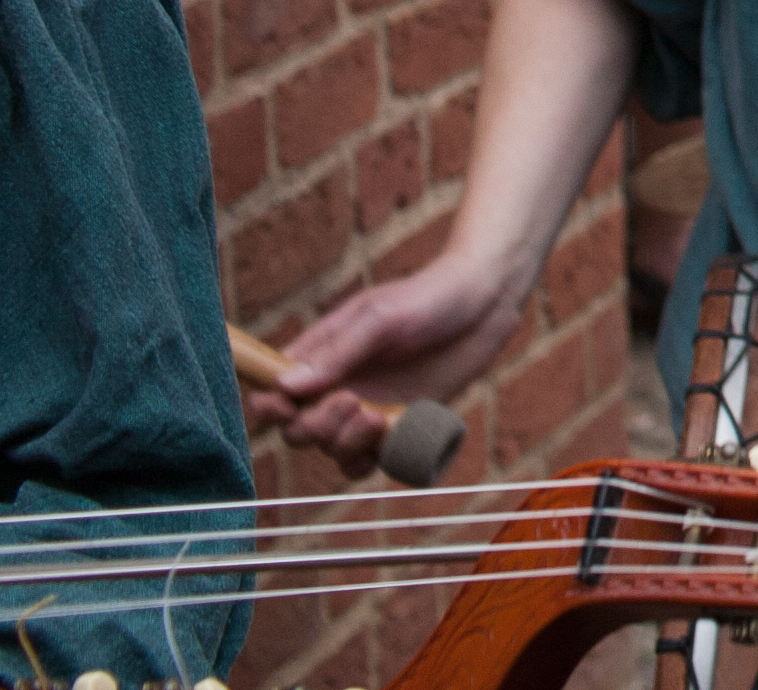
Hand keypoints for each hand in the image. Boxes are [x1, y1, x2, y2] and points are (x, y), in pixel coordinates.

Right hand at [255, 250, 521, 471]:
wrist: (486, 302)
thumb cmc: (429, 297)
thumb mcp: (381, 318)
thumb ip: (337, 352)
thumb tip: (286, 386)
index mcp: (319, 355)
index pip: (273, 393)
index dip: (271, 408)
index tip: (288, 405)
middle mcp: (337, 386)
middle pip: (299, 431)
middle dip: (317, 426)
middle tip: (352, 401)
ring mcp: (367, 407)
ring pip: (333, 450)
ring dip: (345, 444)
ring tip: (376, 417)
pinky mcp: (399, 423)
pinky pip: (372, 459)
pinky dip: (374, 458)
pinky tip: (391, 437)